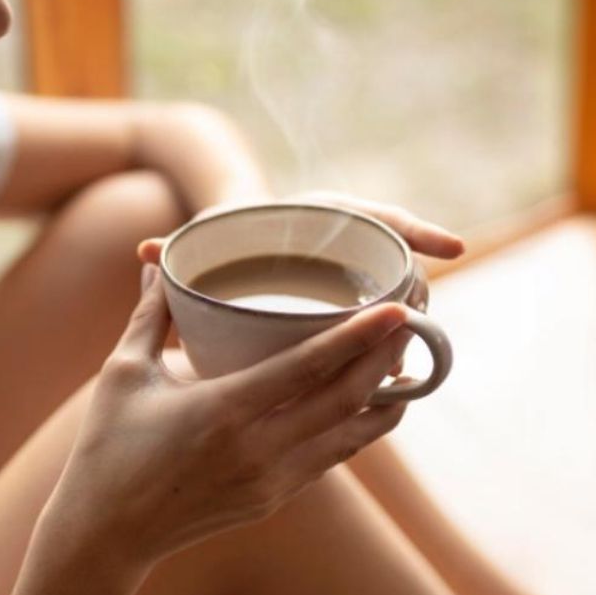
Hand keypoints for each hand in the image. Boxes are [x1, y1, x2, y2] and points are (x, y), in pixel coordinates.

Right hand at [49, 268, 411, 569]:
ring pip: (353, 436)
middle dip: (388, 357)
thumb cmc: (107, 447)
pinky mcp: (275, 499)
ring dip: (387, 396)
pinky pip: (333, 456)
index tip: (397, 308)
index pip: (307, 369)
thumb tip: (160, 262)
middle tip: (415, 316)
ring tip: (408, 356)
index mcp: (221, 412)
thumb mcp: (123, 374)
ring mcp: (272, 481)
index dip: (358, 337)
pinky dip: (360, 425)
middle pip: (347, 400)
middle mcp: (258, 451)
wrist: (106, 534)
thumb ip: (150, 314)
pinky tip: (371, 399)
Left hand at [141, 192, 465, 379]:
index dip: (415, 229)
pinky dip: (386, 344)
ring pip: (394, 291)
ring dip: (406, 320)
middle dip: (414, 289)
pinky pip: (379, 320)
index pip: (377, 213)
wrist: (226, 234)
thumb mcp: (201, 241)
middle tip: (419, 322)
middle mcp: (345, 238)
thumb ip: (177, 248)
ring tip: (403, 361)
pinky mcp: (352, 300)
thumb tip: (144, 252)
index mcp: (318, 214)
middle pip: (396, 257)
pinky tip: (391, 381)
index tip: (451, 248)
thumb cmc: (215, 236)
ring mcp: (354, 268)